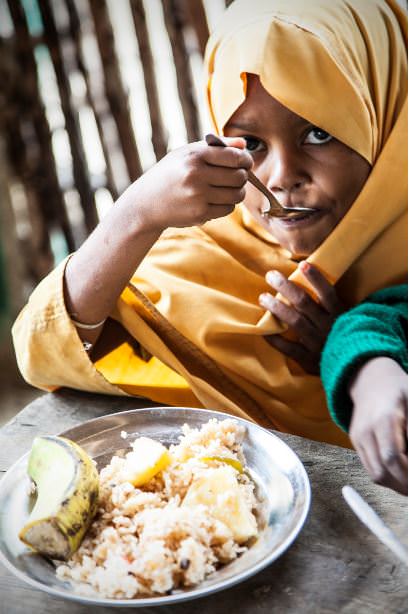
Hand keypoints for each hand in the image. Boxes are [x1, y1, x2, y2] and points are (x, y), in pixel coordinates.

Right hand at [124, 137, 252, 231]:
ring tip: (227, 188)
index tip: (246, 162)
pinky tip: (215, 200)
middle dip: (242, 176)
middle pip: (239, 177)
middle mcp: (196, 175)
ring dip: (237, 192)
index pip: (235, 157)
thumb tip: (243, 145)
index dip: (246, 160)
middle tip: (237, 176)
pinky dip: (226, 204)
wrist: (146, 203)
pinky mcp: (199, 214)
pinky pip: (228, 208)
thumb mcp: (186, 153)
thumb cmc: (170, 174)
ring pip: (237, 194)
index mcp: (194, 156)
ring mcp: (198, 196)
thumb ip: (217, 146)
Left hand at [259, 261, 343, 373]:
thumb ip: (335, 307)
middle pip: (305, 303)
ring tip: (263, 297)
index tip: (303, 264)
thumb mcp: (350, 322)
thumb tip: (315, 284)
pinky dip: (275, 339)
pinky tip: (262, 330)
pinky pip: (289, 348)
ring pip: (295, 322)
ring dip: (277, 308)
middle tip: (271, 275)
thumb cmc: (348, 341)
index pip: (328, 293)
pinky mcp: (309, 359)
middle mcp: (328, 327)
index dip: (316, 279)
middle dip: (287, 288)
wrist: (355, 372)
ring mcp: (317, 343)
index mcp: (339, 316)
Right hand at [349, 357, 407, 494]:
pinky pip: (371, 469)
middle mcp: (366, 430)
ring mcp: (358, 437)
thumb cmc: (400, 391)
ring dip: (397, 484)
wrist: (372, 380)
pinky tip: (402, 473)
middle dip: (405, 486)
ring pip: (376, 475)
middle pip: (382, 471)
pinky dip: (388, 477)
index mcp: (383, 419)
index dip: (408, 475)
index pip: (392, 457)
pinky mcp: (355, 442)